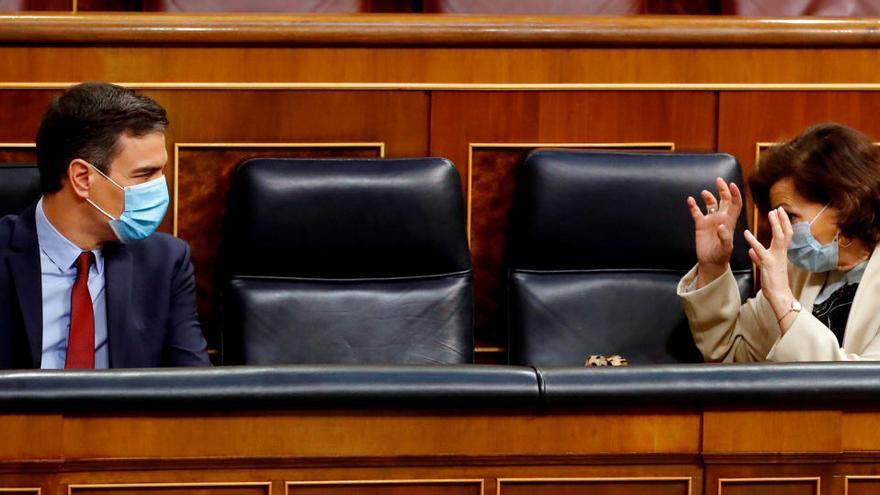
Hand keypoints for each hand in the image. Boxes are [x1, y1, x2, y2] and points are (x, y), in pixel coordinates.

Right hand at [687, 178, 742, 287]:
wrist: (711, 262)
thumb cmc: (721, 256)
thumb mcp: (726, 248)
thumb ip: (725, 237)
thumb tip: (721, 226)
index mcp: (730, 221)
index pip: (735, 204)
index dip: (735, 194)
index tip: (732, 185)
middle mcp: (721, 218)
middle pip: (724, 200)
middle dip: (723, 189)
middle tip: (719, 180)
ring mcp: (711, 220)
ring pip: (711, 204)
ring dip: (709, 196)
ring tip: (704, 192)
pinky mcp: (700, 225)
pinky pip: (696, 212)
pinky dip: (693, 206)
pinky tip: (691, 200)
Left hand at [743, 207, 797, 330]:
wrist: (779, 295)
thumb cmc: (774, 284)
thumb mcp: (764, 268)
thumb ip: (758, 257)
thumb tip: (751, 250)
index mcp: (781, 255)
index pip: (786, 236)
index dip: (784, 224)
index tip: (780, 214)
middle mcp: (781, 254)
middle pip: (786, 233)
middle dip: (782, 220)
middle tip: (778, 208)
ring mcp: (776, 258)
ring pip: (779, 237)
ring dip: (775, 225)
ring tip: (770, 213)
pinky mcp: (768, 263)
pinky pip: (760, 249)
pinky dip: (752, 240)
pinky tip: (745, 233)